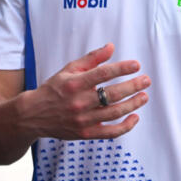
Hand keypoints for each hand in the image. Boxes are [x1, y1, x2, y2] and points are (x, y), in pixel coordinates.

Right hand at [19, 43, 149, 140]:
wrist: (34, 114)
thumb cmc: (54, 89)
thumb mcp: (69, 69)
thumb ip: (91, 59)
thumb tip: (111, 47)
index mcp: (74, 83)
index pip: (103, 74)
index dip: (122, 68)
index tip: (136, 65)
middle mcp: (79, 102)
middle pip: (112, 94)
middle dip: (133, 86)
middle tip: (146, 80)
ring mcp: (83, 120)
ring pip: (114, 113)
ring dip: (132, 104)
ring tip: (144, 96)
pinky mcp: (86, 133)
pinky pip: (110, 132)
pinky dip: (125, 126)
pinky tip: (135, 117)